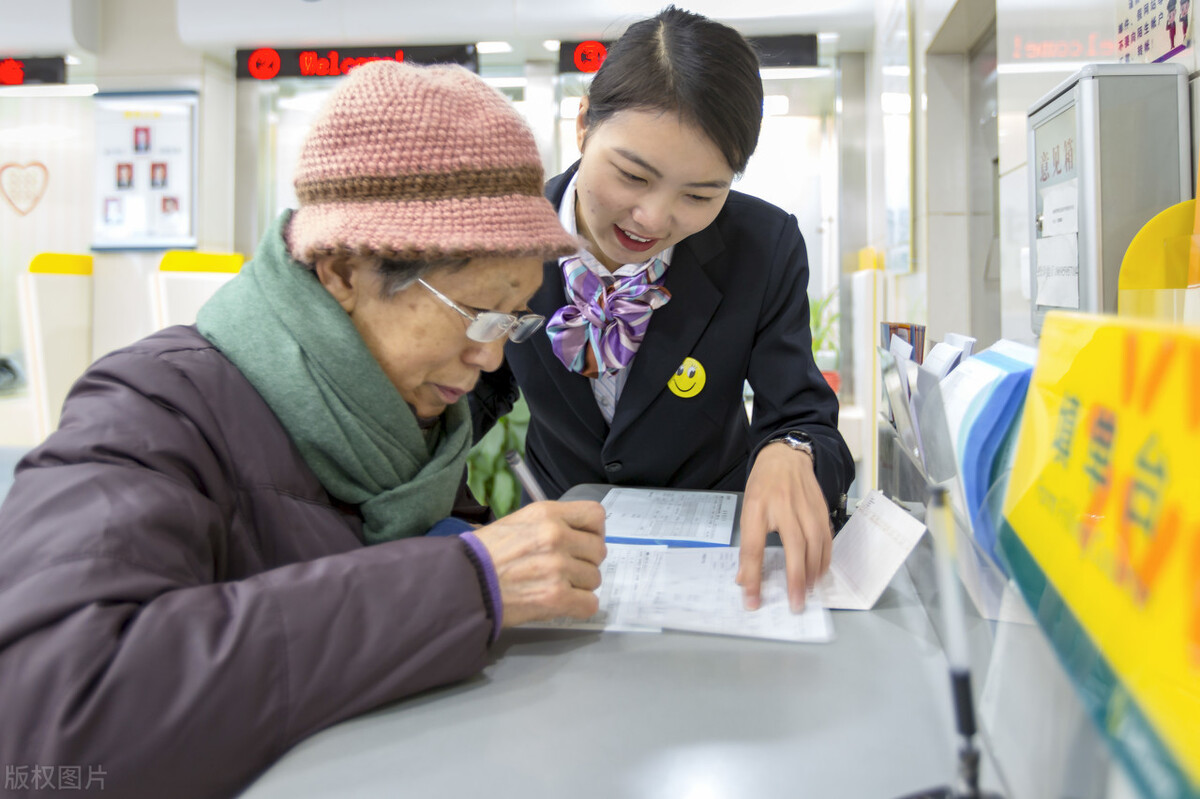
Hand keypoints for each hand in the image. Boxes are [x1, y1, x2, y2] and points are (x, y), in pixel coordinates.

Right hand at [472, 501, 606, 626]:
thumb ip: (551, 525)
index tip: (585, 542)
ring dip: (579, 586)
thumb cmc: (484, 555)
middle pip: (598, 551)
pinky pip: (589, 604)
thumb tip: (578, 534)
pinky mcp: (556, 597)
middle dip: (585, 562)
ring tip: (553, 586)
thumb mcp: (518, 522)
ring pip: (594, 579)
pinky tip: (560, 603)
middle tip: (564, 569)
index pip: (596, 516)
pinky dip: (578, 607)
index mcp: (547, 514)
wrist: (462, 583)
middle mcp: (556, 537)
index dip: (594, 532)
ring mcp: (557, 568)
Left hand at [737, 443, 831, 612]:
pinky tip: (819, 572)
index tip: (753, 600)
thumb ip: (748, 545)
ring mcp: (806, 506)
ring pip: (816, 543)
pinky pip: (827, 537)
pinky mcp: (822, 508)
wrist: (786, 457)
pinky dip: (825, 558)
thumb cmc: (763, 486)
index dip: (753, 576)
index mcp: (757, 507)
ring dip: (813, 572)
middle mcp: (784, 506)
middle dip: (795, 579)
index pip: (753, 547)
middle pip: (794, 547)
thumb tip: (745, 580)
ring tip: (807, 591)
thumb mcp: (747, 510)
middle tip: (795, 603)